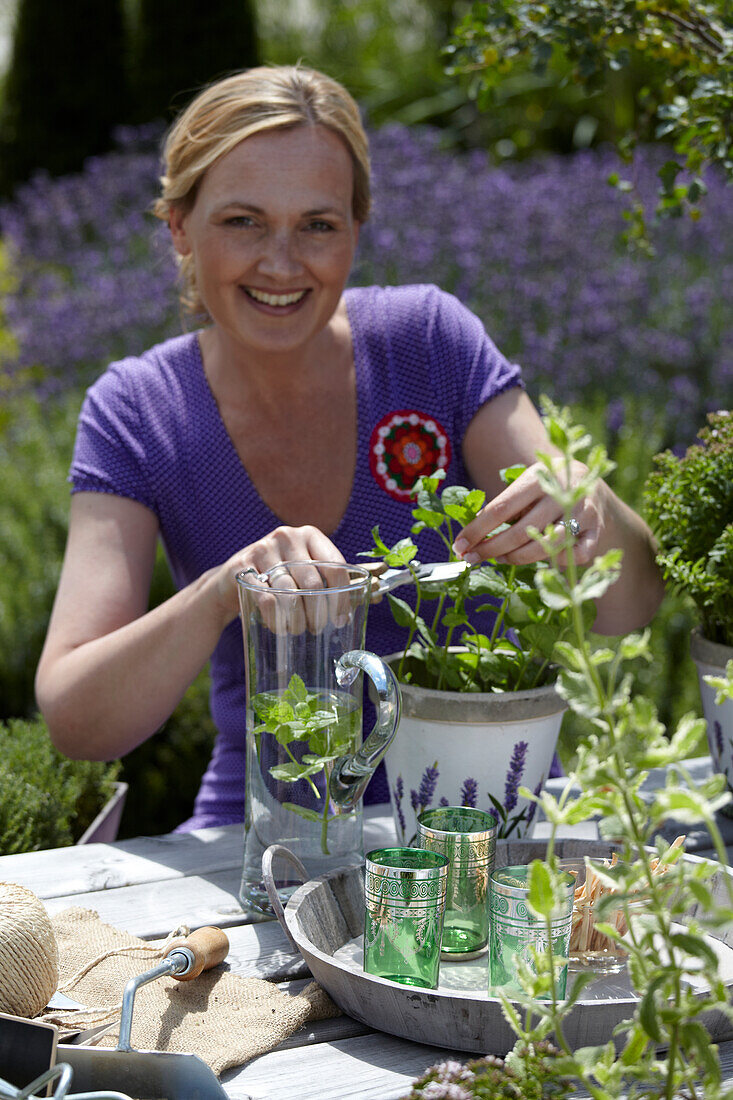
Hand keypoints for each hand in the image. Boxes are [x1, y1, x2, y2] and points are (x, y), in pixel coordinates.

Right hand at [215, 524, 349, 633]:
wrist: (231, 578)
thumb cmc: (278, 577)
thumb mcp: (302, 570)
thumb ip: (325, 583)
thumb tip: (348, 616)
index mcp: (309, 535)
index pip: (335, 566)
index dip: (341, 596)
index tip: (340, 619)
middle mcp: (287, 537)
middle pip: (313, 583)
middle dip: (318, 612)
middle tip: (318, 628)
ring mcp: (263, 550)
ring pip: (290, 593)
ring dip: (298, 619)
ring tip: (299, 630)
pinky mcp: (243, 567)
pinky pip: (267, 600)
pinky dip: (277, 619)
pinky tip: (280, 628)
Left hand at [451, 460, 606, 567]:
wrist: (587, 479)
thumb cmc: (543, 488)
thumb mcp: (522, 486)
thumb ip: (502, 506)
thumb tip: (470, 536)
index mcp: (538, 477)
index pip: (501, 508)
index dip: (477, 530)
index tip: (460, 545)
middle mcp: (562, 494)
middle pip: (522, 532)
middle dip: (492, 549)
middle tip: (473, 558)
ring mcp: (583, 513)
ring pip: (547, 547)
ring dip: (518, 558)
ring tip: (502, 558)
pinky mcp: (596, 530)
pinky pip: (574, 557)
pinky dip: (556, 562)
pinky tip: (543, 558)